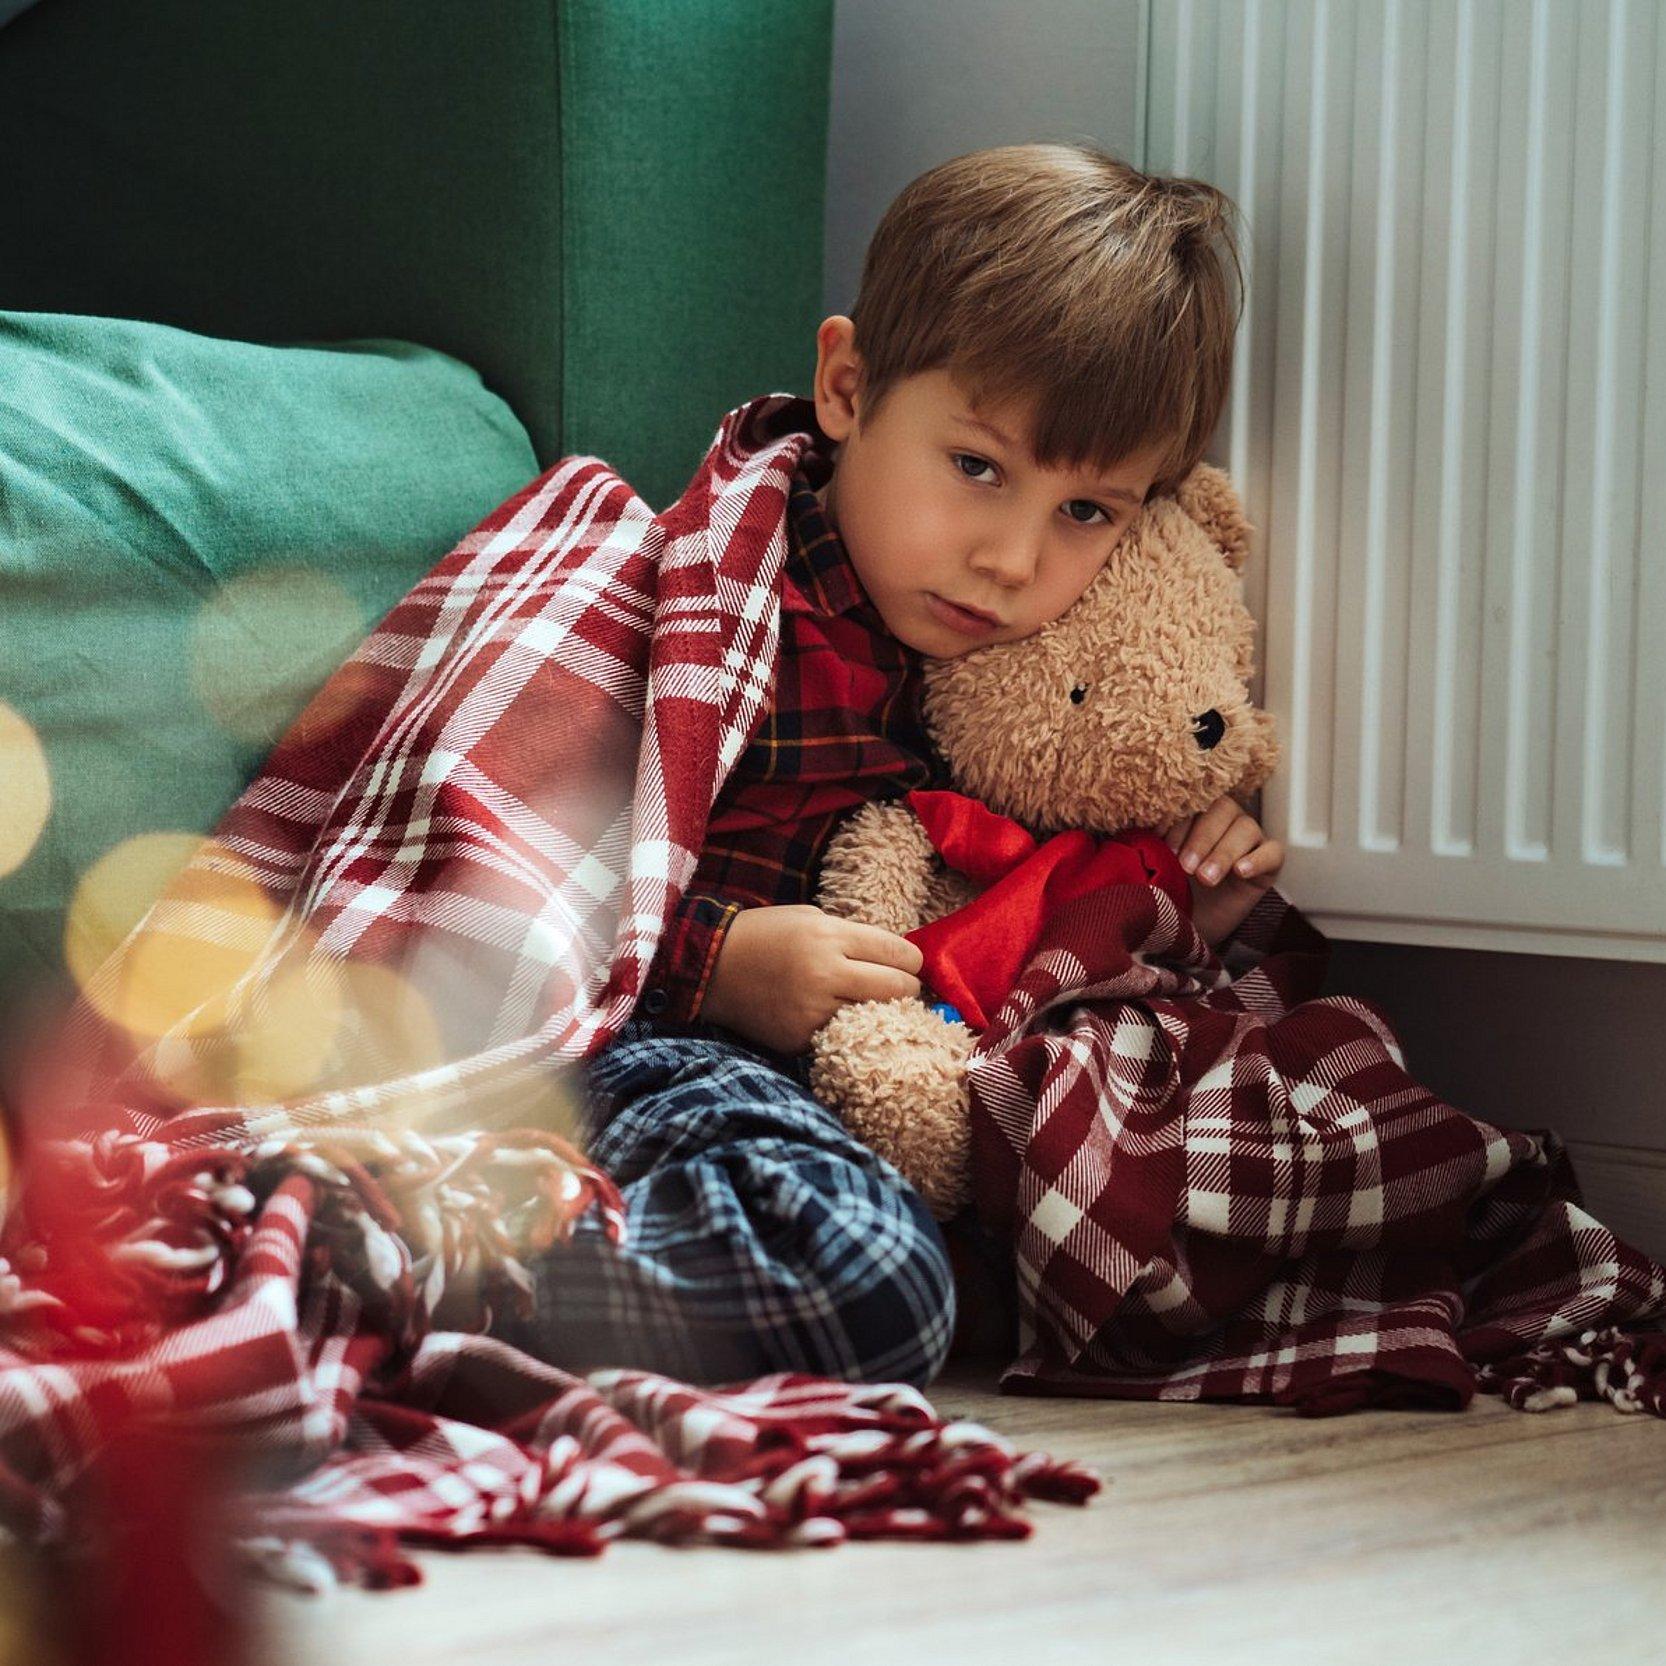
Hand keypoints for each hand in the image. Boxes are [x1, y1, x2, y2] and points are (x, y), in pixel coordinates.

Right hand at [701, 903, 924, 1055]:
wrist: (712, 967)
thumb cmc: (766, 935)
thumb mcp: (811, 918)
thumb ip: (852, 935)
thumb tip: (895, 956)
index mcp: (829, 937)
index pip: (899, 954)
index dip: (913, 961)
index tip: (909, 965)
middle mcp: (825, 974)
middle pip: (898, 989)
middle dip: (906, 988)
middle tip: (898, 988)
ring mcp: (812, 1011)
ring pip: (876, 1019)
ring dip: (880, 1013)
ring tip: (871, 1004)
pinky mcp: (800, 1039)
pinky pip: (843, 1038)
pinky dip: (847, 1031)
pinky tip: (838, 1018)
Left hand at [1159, 795, 1284, 950]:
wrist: (1193, 922)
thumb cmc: (1176, 888)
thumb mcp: (1159, 867)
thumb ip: (1154, 846)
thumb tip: (1145, 833)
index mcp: (1196, 813)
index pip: (1193, 803)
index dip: (1179, 823)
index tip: (1165, 849)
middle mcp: (1226, 819)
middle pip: (1222, 809)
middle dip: (1201, 838)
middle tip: (1186, 867)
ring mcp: (1250, 839)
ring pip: (1246, 828)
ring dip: (1223, 852)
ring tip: (1206, 878)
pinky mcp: (1270, 862)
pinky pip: (1273, 852)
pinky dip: (1257, 859)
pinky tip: (1240, 871)